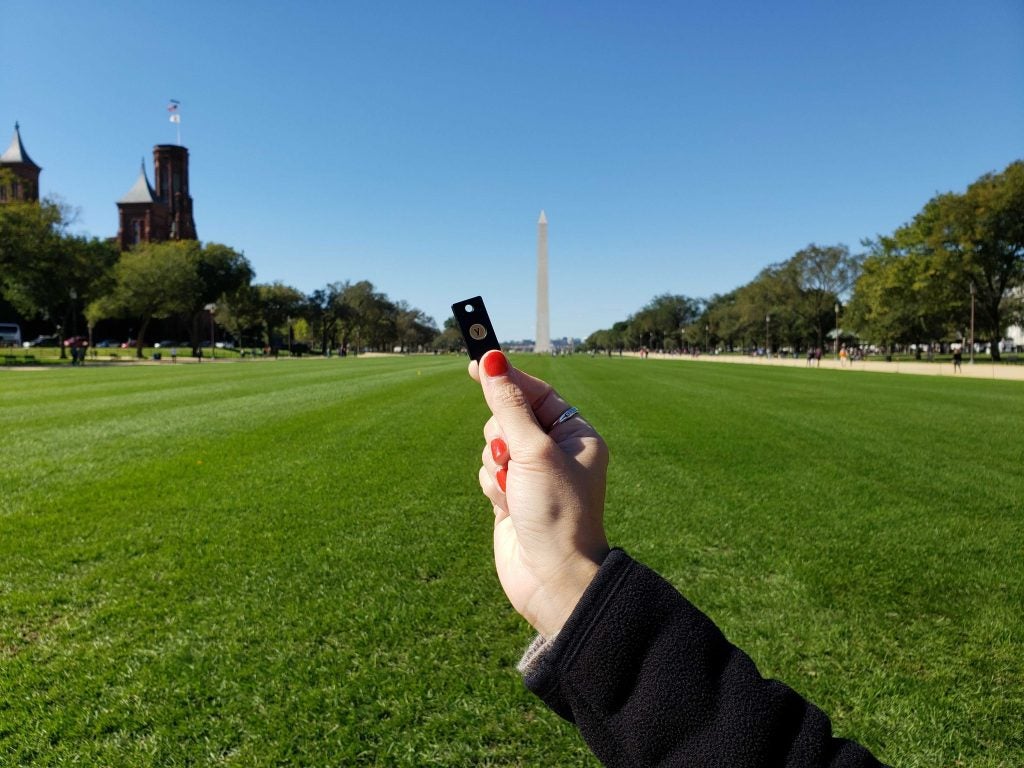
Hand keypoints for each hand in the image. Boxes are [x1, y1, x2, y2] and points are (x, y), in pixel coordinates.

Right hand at [470, 350, 609, 637]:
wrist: (551, 579)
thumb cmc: (556, 513)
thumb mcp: (533, 451)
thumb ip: (509, 405)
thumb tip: (492, 362)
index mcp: (575, 435)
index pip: (537, 392)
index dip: (507, 378)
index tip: (476, 362)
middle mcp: (555, 451)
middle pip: (508, 416)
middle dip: (501, 434)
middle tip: (510, 455)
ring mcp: (533, 475)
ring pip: (493, 446)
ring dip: (495, 464)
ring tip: (512, 489)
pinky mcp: (511, 496)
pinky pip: (488, 472)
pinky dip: (491, 485)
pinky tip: (506, 506)